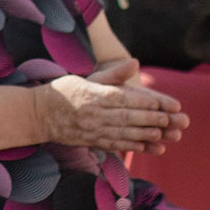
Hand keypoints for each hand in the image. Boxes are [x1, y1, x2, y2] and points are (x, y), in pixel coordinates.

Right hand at [35, 60, 188, 153]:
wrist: (38, 114)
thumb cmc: (65, 91)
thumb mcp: (87, 76)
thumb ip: (113, 73)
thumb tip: (135, 63)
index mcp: (95, 94)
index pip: (126, 98)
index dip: (148, 102)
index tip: (166, 104)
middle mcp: (95, 113)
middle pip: (128, 116)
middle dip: (151, 119)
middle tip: (171, 120)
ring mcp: (92, 129)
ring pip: (123, 133)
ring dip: (145, 134)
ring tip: (162, 134)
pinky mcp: (91, 141)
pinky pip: (114, 144)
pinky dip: (131, 146)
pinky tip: (145, 146)